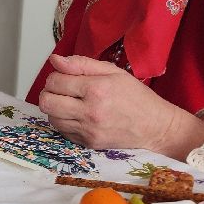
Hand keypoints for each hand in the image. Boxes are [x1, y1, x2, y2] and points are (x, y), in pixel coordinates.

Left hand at [37, 54, 203, 157]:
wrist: (156, 127)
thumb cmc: (137, 97)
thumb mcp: (113, 72)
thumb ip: (81, 64)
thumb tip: (55, 60)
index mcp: (96, 89)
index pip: (55, 81)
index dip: (55, 76)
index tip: (63, 77)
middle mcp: (90, 112)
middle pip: (47, 102)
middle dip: (49, 92)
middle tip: (61, 90)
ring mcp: (88, 130)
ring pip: (52, 118)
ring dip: (55, 108)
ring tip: (70, 102)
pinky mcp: (88, 143)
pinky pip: (62, 131)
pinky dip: (64, 122)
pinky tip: (76, 115)